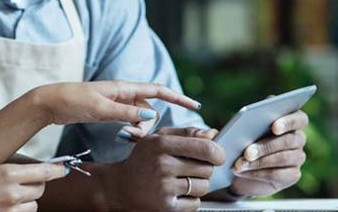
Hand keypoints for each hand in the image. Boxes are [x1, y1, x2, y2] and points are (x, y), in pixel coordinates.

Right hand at [0, 160, 67, 211]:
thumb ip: (5, 167)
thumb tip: (23, 169)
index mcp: (7, 174)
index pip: (44, 172)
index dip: (56, 170)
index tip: (62, 169)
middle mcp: (11, 194)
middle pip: (40, 189)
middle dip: (36, 184)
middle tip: (26, 182)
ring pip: (33, 206)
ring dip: (27, 201)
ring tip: (10, 196)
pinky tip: (5, 206)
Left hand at [30, 80, 200, 126]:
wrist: (52, 103)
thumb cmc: (73, 101)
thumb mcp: (100, 108)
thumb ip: (124, 112)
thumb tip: (149, 116)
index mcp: (123, 87)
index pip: (157, 90)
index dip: (178, 97)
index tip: (195, 105)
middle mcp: (123, 93)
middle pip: (150, 108)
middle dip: (148, 124)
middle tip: (132, 135)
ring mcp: (117, 102)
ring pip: (140, 117)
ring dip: (138, 129)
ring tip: (124, 135)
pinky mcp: (110, 111)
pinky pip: (130, 120)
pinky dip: (132, 129)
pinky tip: (123, 134)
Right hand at [103, 127, 224, 211]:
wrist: (120, 187)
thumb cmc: (143, 160)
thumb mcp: (158, 139)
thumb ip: (186, 133)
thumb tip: (213, 134)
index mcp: (162, 144)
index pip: (206, 148)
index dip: (218, 152)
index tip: (217, 155)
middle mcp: (163, 165)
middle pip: (207, 168)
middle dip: (204, 168)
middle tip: (190, 168)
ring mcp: (164, 188)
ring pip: (204, 186)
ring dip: (198, 184)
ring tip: (182, 180)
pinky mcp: (166, 207)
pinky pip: (195, 203)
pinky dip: (191, 199)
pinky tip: (177, 192)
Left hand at [228, 110, 308, 196]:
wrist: (243, 164)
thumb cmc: (245, 139)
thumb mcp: (245, 130)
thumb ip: (249, 125)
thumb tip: (243, 130)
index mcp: (291, 120)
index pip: (299, 119)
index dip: (288, 122)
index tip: (274, 127)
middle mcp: (298, 138)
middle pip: (288, 140)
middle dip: (265, 147)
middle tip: (247, 153)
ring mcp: (298, 157)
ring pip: (283, 158)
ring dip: (258, 162)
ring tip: (240, 164)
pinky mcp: (292, 174)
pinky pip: (278, 174)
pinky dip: (258, 173)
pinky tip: (243, 171)